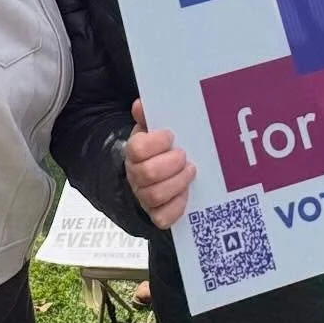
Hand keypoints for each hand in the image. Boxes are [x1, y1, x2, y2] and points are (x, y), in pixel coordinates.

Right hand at [124, 98, 195, 230]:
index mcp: (133, 152)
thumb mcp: (151, 130)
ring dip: (177, 182)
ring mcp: (144, 197)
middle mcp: (135, 176)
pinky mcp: (156, 214)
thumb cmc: (157, 150)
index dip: (156, 142)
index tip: (170, 136)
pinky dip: (177, 206)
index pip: (137, 149)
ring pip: (155, 195)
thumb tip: (140, 105)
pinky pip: (163, 218)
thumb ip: (147, 116)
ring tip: (190, 171)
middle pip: (147, 173)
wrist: (151, 176)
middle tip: (183, 156)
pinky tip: (187, 193)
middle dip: (171, 164)